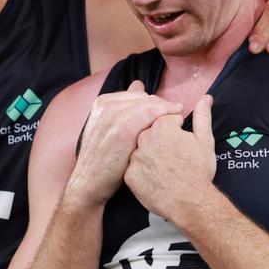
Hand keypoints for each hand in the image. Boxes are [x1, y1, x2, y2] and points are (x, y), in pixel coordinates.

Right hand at [67, 80, 181, 207]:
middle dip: (162, 105)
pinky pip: (151, 113)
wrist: (89, 182)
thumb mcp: (107, 128)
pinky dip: (166, 115)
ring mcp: (113, 117)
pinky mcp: (123, 130)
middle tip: (176, 114)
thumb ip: (122, 108)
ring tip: (179, 117)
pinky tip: (177, 122)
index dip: (155, 102)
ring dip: (168, 109)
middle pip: (144, 98)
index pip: (137, 94)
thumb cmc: (103, 160)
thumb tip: (138, 85)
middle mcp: (106, 106)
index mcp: (102, 103)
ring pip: (150, 103)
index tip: (167, 111)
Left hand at [125, 94, 215, 219]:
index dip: (175, 129)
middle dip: (160, 140)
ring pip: (139, 149)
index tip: (181, 142)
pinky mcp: (129, 175)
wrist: (190, 202)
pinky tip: (155, 177)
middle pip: (149, 132)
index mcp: (160, 125)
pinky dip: (142, 170)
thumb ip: (202, 116)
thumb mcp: (204, 140)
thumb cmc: (199, 170)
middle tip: (173, 156)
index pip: (164, 119)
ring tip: (165, 167)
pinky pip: (133, 167)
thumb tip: (206, 98)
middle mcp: (143, 138)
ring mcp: (134, 157)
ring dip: (149, 154)